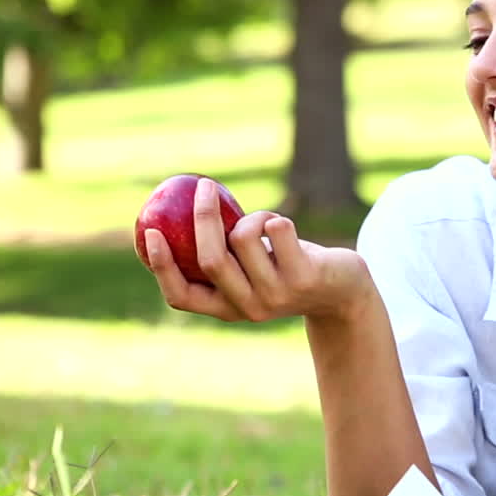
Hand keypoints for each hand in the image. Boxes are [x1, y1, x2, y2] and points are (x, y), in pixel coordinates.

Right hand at [145, 178, 371, 322]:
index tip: (151, 232)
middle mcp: (248, 308)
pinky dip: (276, 218)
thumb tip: (177, 210)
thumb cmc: (286, 268)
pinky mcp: (303, 278)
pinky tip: (286, 230)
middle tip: (202, 187)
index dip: (161, 266)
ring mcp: (276, 296)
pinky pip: (276, 229)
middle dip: (204, 217)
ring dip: (252, 216)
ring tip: (267, 223)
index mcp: (225, 309)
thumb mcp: (250, 267)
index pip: (181, 296)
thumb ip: (221, 251)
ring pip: (244, 238)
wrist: (343, 290)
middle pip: (211, 259)